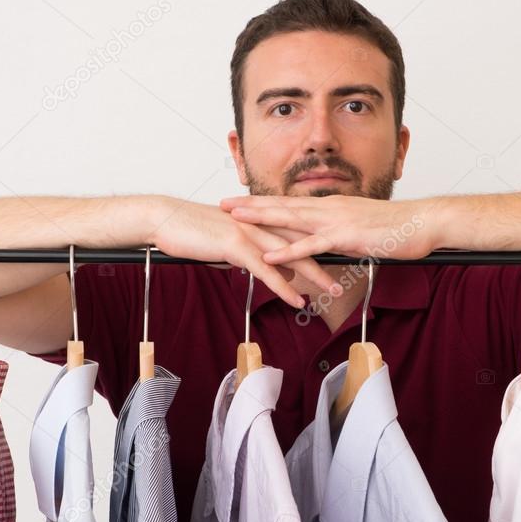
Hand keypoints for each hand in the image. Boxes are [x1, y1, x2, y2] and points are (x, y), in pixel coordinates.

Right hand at [146, 197, 337, 307]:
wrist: (167, 221)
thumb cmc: (195, 232)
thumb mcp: (230, 243)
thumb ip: (254, 254)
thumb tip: (272, 269)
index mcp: (262, 220)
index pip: (299, 232)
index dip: (323, 242)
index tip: (345, 252)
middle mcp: (262, 224)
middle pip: (304, 243)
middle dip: (330, 258)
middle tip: (353, 272)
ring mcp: (251, 234)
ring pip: (291, 257)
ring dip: (315, 276)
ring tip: (334, 292)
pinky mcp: (236, 247)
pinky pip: (266, 271)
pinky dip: (284, 288)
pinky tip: (298, 301)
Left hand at [219, 194, 436, 263]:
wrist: (422, 223)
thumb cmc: (398, 228)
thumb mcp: (362, 229)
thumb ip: (341, 234)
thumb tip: (329, 244)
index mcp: (332, 206)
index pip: (291, 202)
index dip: (264, 201)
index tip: (241, 201)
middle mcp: (329, 207)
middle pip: (282, 205)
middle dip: (251, 204)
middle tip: (223, 203)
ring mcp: (335, 221)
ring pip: (290, 220)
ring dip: (261, 220)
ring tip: (235, 221)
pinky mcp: (344, 237)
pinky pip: (311, 246)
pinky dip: (288, 252)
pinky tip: (269, 257)